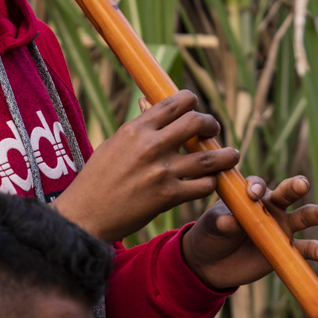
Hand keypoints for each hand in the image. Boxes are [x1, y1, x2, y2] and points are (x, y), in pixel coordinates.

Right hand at [52, 90, 236, 242]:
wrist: (85, 215)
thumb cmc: (97, 178)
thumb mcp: (114, 143)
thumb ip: (139, 126)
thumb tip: (150, 103)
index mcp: (136, 129)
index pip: (175, 102)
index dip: (192, 102)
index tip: (195, 109)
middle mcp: (150, 146)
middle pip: (196, 122)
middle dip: (210, 124)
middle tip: (213, 130)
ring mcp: (161, 172)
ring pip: (209, 157)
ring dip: (226, 155)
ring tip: (232, 155)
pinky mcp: (168, 197)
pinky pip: (203, 185)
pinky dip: (211, 183)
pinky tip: (210, 182)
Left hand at [181, 175, 317, 290]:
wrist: (211, 264)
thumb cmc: (211, 235)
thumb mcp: (212, 226)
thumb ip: (222, 222)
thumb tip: (230, 221)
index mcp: (251, 195)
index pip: (258, 186)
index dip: (256, 188)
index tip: (251, 195)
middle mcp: (271, 207)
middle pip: (287, 193)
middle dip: (296, 186)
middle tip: (302, 185)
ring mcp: (281, 228)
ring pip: (302, 217)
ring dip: (315, 214)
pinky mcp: (286, 250)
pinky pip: (304, 249)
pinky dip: (315, 251)